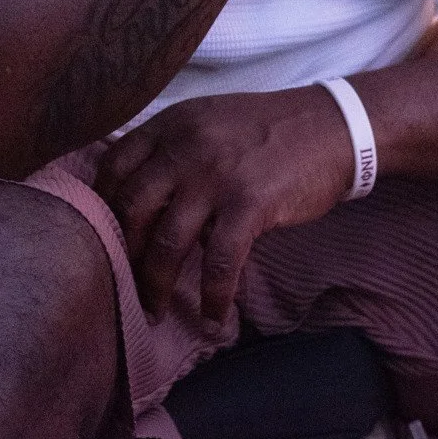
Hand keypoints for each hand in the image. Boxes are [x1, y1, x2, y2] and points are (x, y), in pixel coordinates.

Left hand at [94, 88, 352, 321]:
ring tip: (156, 310)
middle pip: (131, 209)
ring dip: (156, 285)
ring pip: (166, 242)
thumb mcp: (209, 121)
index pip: (114, 166)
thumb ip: (173, 150)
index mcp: (172, 124)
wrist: (335, 126)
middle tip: (127, 283)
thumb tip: (141, 205)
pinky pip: (218, 262)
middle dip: (125, 255)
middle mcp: (186, 146)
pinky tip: (212, 317)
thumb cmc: (270, 130)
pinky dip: (212, 296)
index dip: (101, 207)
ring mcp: (217, 175)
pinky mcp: (250, 203)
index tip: (104, 237)